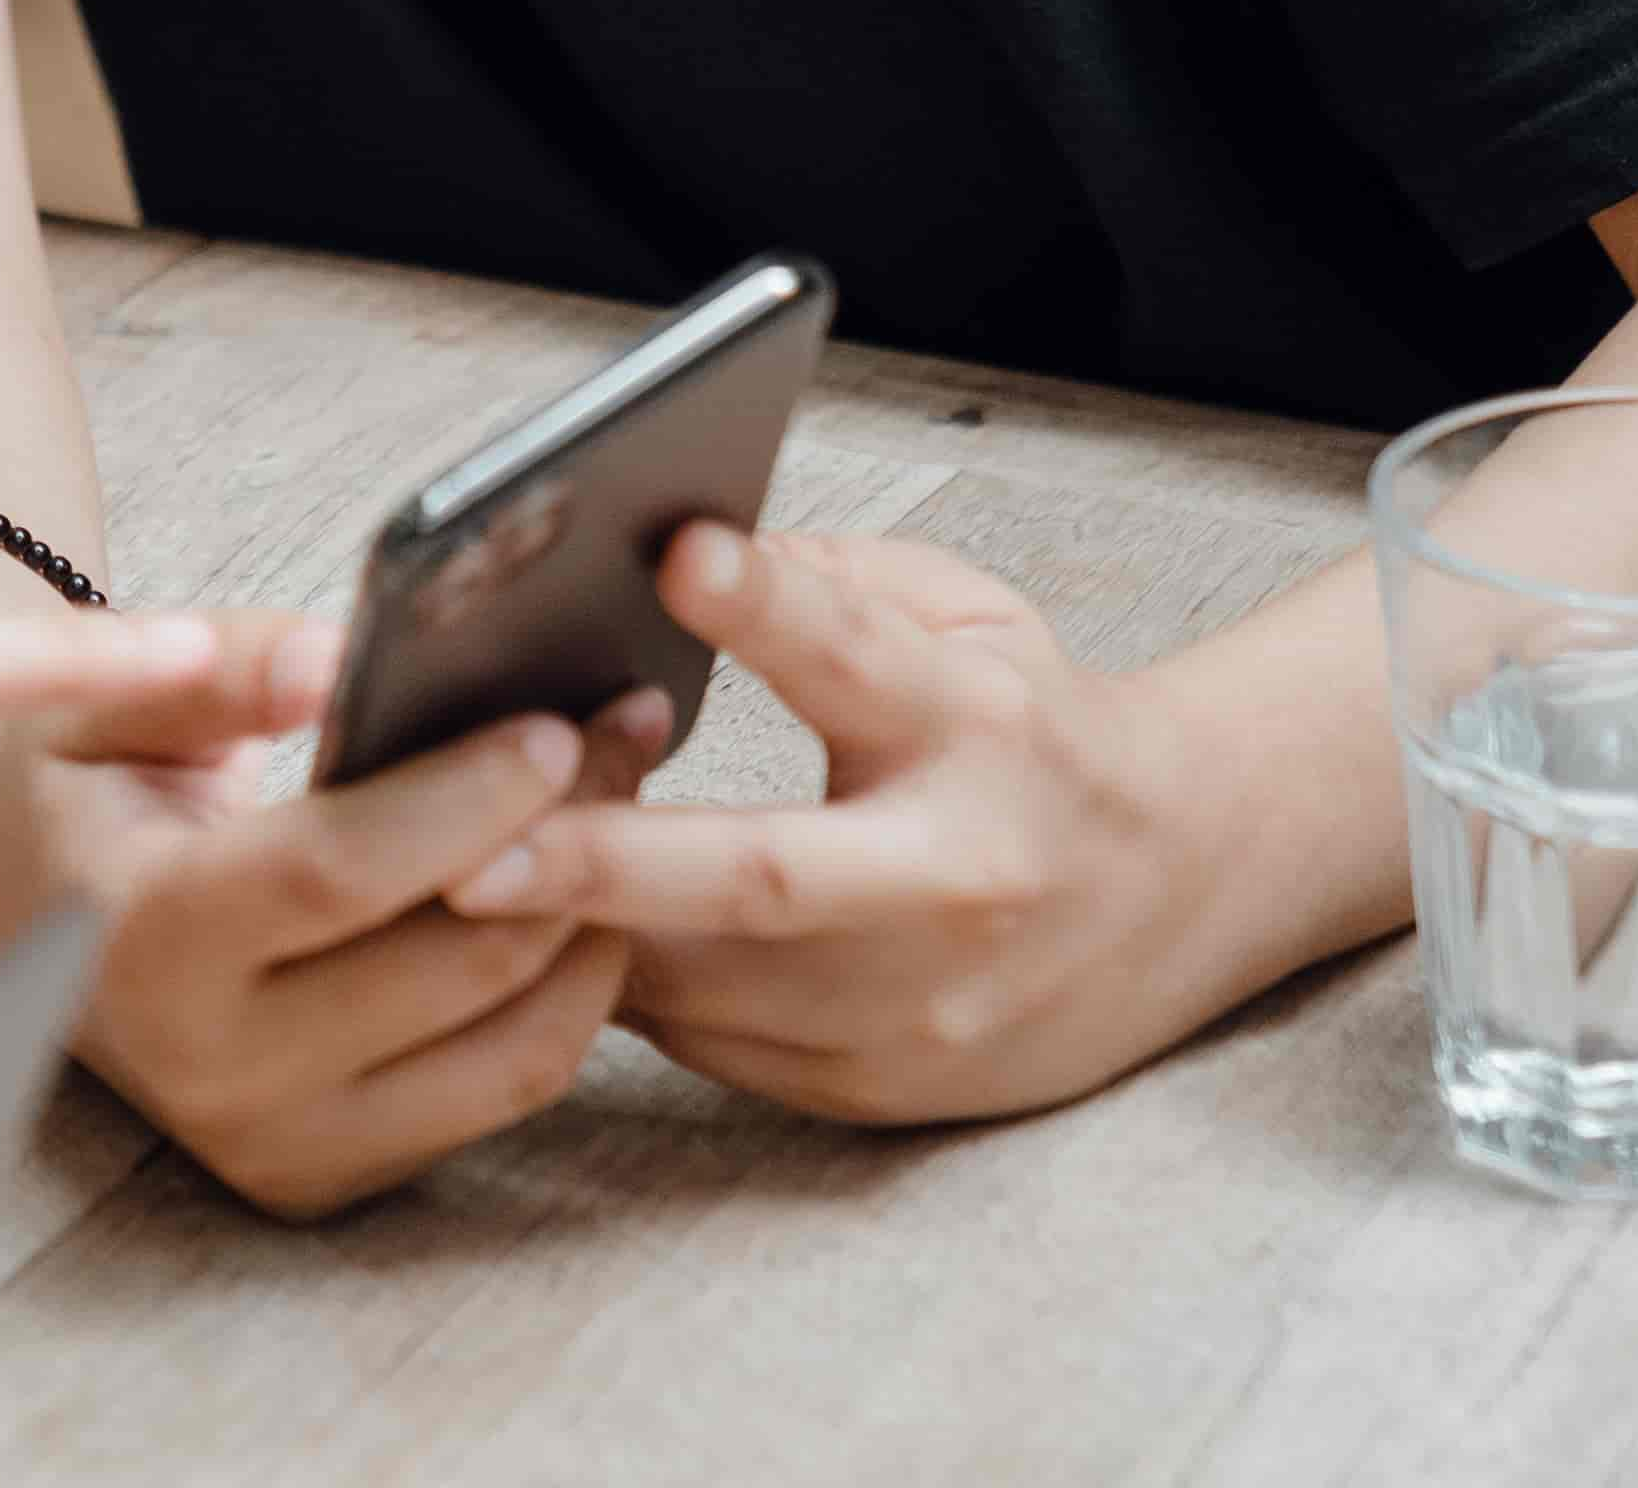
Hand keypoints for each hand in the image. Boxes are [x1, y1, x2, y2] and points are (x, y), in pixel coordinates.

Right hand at [0, 665, 665, 1217]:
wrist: (16, 907)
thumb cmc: (66, 776)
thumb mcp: (99, 694)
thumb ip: (218, 670)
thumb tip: (341, 656)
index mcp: (133, 940)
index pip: (336, 874)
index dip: (463, 800)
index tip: (556, 725)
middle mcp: (204, 1069)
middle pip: (448, 967)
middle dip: (566, 841)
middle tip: (626, 733)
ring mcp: (269, 1142)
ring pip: (509, 1048)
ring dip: (593, 924)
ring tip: (623, 807)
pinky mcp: (323, 1175)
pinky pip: (501, 1090)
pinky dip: (565, 995)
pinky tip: (581, 897)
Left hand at [450, 522, 1220, 1123]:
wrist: (1180, 889)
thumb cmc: (1030, 726)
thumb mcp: (963, 612)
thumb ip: (820, 578)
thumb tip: (649, 551)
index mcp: (981, 729)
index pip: (859, 659)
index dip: (766, 607)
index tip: (674, 552)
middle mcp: (958, 877)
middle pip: (766, 880)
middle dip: (606, 867)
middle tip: (462, 856)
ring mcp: (924, 1004)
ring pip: (705, 985)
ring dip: (571, 935)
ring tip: (457, 876)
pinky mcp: (884, 1086)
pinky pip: (707, 1042)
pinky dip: (618, 986)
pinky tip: (546, 935)